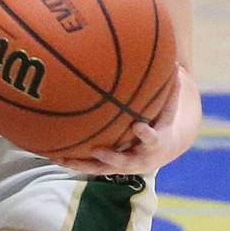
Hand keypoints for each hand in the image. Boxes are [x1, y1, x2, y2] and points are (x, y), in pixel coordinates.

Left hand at [51, 66, 189, 175]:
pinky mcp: (110, 166)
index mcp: (155, 144)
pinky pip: (91, 165)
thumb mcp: (169, 106)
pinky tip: (55, 155)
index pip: (152, 139)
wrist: (163, 147)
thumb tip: (175, 62)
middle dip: (112, 157)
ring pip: (102, 168)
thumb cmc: (163, 119)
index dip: (146, 135)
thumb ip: (170, 88)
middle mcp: (139, 159)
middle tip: (98, 150)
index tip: (139, 127)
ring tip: (63, 159)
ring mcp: (123, 165)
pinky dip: (75, 162)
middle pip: (125, 162)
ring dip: (83, 164)